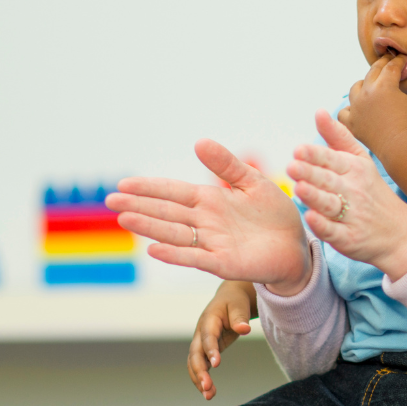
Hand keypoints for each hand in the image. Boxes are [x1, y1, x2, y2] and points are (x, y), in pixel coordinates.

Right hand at [109, 140, 312, 294]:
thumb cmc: (274, 215)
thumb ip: (227, 165)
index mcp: (210, 201)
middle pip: (166, 212)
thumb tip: (199, 142)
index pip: (173, 192)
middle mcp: (205, 222)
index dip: (149, 188)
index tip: (123, 184)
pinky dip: (175, 254)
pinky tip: (154, 248)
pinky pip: (195, 258)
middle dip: (139, 206)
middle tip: (110, 201)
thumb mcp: (251, 182)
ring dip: (149, 227)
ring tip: (124, 219)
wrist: (296, 246)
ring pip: (174, 234)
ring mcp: (212, 244)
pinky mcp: (224, 263)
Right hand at [190, 280, 256, 399]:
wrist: (229, 299)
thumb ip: (240, 317)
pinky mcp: (205, 351)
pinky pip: (201, 366)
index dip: (210, 350)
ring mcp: (201, 343)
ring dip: (199, 379)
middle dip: (199, 371)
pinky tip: (210, 393)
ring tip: (209, 396)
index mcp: (208, 320)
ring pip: (194, 363)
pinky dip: (203, 379)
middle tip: (207, 387)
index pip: (207, 337)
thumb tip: (244, 329)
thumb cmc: (235, 302)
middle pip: (195, 354)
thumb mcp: (238, 306)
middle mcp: (200, 333)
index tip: (216, 364)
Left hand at [288, 111, 406, 280]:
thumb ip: (337, 137)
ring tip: (299, 188)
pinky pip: (334, 231)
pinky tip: (311, 218)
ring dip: (314, 196)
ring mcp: (352, 216)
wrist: (401, 232)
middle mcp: (353, 191)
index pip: (331, 159)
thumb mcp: (360, 160)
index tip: (298, 149)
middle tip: (292, 166)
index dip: (315, 155)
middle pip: (328, 180)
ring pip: (329, 204)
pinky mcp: (349, 238)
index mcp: (354, 169)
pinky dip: (323, 225)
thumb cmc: (373, 192)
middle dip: (310, 173)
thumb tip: (318, 111)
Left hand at [339, 53, 406, 158]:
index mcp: (384, 84)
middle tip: (388, 64)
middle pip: (372, 72)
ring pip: (355, 88)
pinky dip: (349, 109)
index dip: (399, 61)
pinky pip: (344, 112)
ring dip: (362, 84)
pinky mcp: (351, 122)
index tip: (403, 58)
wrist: (398, 144)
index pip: (392, 66)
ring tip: (368, 86)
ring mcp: (357, 106)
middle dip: (382, 65)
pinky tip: (355, 110)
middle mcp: (367, 92)